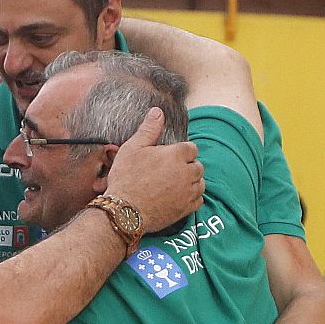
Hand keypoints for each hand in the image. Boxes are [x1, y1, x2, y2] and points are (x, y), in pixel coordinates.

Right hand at [105, 108, 204, 231]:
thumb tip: (157, 112)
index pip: (191, 148)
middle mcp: (187, 172)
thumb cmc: (126, 178)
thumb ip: (148, 129)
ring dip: (191, 182)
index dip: (181, 152)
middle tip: (170, 171)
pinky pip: (198, 200)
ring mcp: (188, 191)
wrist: (124, 212)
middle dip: (187, 166)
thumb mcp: (132, 149)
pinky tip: (179, 197)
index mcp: (176, 154)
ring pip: (200, 183)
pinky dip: (192, 198)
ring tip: (175, 184)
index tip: (170, 157)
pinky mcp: (186, 208)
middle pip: (197, 165)